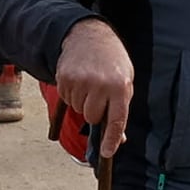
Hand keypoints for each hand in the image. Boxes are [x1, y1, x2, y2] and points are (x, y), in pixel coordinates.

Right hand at [47, 21, 136, 155]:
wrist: (88, 35)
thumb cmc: (111, 61)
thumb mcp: (124, 80)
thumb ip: (121, 108)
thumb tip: (118, 139)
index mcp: (120, 87)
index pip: (116, 120)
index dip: (111, 139)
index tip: (107, 153)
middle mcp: (100, 85)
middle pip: (92, 117)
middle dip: (94, 112)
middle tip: (98, 95)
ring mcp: (81, 81)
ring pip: (78, 109)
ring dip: (82, 101)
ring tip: (89, 83)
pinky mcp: (65, 78)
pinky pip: (67, 99)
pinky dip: (72, 94)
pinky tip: (78, 79)